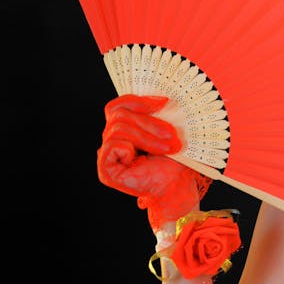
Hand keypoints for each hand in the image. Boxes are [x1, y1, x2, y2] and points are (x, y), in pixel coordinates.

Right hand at [97, 94, 209, 230]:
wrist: (176, 186)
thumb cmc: (173, 161)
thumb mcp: (164, 130)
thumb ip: (154, 114)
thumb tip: (158, 96)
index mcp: (123, 128)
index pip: (118, 106)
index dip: (138, 101)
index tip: (165, 102)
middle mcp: (111, 140)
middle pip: (120, 116)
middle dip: (149, 123)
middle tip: (172, 134)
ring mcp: (106, 154)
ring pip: (120, 129)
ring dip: (148, 138)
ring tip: (169, 148)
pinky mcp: (105, 169)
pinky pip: (112, 145)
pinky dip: (130, 149)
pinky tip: (141, 160)